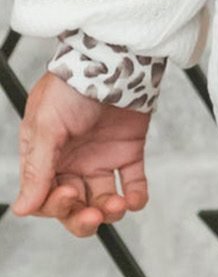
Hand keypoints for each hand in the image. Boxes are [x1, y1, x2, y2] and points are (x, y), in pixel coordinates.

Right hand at [11, 72, 152, 235]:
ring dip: (110, 211)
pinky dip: (136, 197)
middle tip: (94, 215)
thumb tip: (22, 209)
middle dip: (82, 218)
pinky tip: (135, 199)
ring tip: (119, 205)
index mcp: (46, 157)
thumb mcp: (46, 125)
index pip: (45, 198)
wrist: (112, 58)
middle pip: (74, 206)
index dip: (56, 205)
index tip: (69, 193)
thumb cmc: (71, 85)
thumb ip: (38, 168)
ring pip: (103, 200)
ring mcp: (100, 157)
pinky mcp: (128, 151)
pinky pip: (132, 182)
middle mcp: (72, 161)